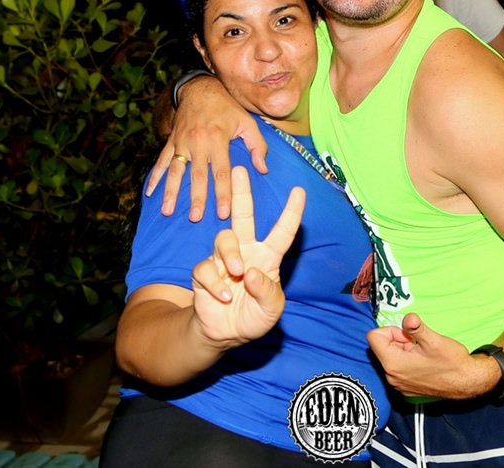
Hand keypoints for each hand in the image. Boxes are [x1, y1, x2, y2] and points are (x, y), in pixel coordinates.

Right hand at [145, 76, 266, 219]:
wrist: (200, 89)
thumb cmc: (227, 108)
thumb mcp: (248, 122)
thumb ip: (257, 145)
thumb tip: (262, 169)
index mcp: (218, 138)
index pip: (221, 171)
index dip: (223, 193)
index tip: (223, 212)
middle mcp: (198, 141)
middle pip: (197, 175)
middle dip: (196, 198)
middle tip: (196, 218)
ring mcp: (181, 142)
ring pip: (176, 171)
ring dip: (171, 192)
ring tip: (167, 211)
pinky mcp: (171, 142)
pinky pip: (161, 161)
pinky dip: (154, 177)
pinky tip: (149, 193)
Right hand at [189, 167, 304, 347]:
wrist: (225, 334)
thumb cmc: (254, 316)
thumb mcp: (271, 309)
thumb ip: (267, 292)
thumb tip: (252, 273)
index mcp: (267, 257)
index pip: (282, 232)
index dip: (291, 213)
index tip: (300, 191)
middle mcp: (245, 251)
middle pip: (243, 215)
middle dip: (241, 192)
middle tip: (239, 169)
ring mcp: (223, 260)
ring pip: (223, 238)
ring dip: (230, 254)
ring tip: (236, 272)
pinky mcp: (204, 272)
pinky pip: (206, 268)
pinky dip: (215, 283)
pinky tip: (224, 296)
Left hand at [367, 314, 499, 399]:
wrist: (466, 382)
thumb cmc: (451, 361)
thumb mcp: (434, 340)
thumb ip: (417, 328)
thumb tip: (408, 318)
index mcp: (393, 364)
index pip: (373, 337)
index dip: (391, 330)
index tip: (408, 334)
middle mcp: (391, 377)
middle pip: (381, 347)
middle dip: (398, 340)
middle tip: (417, 343)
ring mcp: (398, 385)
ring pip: (391, 357)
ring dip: (403, 350)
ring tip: (422, 353)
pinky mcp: (406, 388)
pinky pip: (397, 369)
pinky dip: (407, 361)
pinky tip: (423, 363)